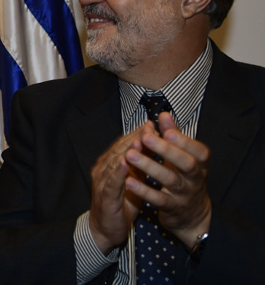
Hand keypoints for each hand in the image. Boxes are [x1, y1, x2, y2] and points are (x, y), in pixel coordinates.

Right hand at [88, 128, 144, 253]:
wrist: (106, 229)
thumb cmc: (121, 204)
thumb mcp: (134, 181)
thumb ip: (141, 164)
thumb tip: (154, 146)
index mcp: (109, 163)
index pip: (123, 144)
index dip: (137, 133)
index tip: (152, 124)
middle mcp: (102, 168)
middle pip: (119, 149)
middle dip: (135, 137)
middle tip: (150, 128)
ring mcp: (101, 181)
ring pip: (115, 162)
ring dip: (127, 150)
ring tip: (140, 140)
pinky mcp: (104, 195)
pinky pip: (111, 182)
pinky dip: (118, 171)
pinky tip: (125, 163)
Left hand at [125, 112, 211, 247]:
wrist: (192, 214)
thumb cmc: (184, 177)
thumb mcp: (184, 157)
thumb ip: (174, 136)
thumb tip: (164, 114)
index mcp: (199, 163)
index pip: (198, 150)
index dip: (183, 140)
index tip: (166, 129)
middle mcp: (195, 178)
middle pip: (186, 163)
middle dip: (166, 149)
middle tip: (145, 137)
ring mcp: (185, 194)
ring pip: (170, 179)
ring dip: (149, 166)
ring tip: (130, 155)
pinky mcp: (172, 208)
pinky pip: (158, 199)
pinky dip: (144, 190)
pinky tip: (128, 180)